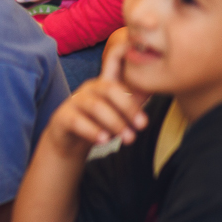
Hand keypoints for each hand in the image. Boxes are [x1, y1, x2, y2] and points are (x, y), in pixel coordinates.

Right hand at [44, 39, 148, 157]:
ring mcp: (74, 101)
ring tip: (126, 139)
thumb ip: (134, 103)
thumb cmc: (97, 123)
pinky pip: (77, 120)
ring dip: (114, 123)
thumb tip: (159, 91)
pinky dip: (92, 131)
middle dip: (128, 109)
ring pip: (95, 105)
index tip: (145, 121)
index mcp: (103, 85)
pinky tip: (103, 141)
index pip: (119, 80)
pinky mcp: (62, 116)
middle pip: (109, 89)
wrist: (68, 139)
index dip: (132, 97)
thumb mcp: (117, 113)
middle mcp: (88, 90)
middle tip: (139, 129)